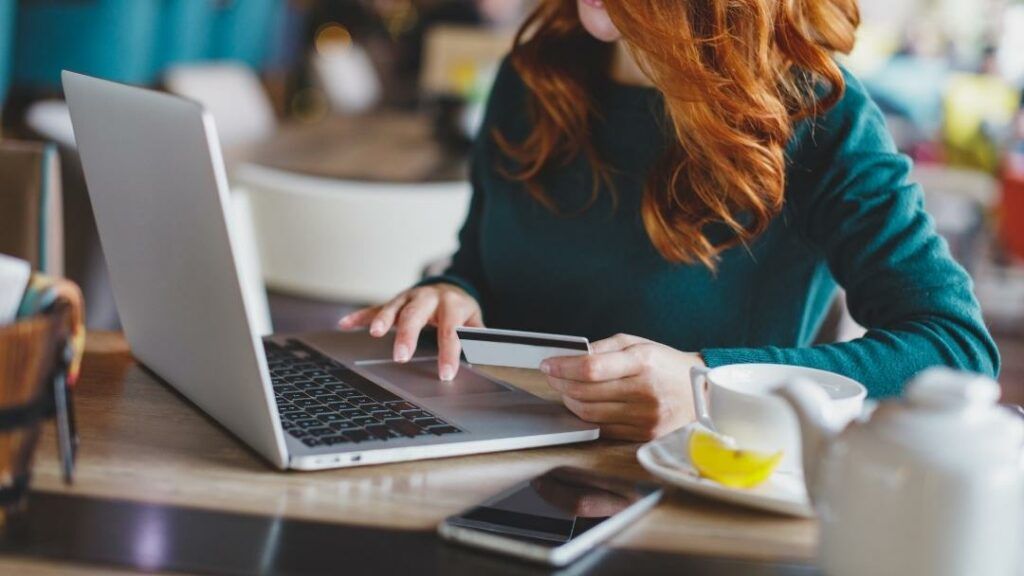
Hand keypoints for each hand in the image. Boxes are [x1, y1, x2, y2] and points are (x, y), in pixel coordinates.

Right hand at [337, 284, 482, 380]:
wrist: (449, 285)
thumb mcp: (474, 318)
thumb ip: (477, 335)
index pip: (450, 330)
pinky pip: (375, 308)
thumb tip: (486, 353)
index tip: (445, 373)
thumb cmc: (460, 309)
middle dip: (407, 335)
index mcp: (451, 304)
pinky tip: (345, 324)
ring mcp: (408, 298)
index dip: (448, 352)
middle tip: (401, 357)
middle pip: (416, 315)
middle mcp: (427, 297)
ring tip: (374, 333)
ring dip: (382, 319)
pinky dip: (360, 316)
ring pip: (393, 307)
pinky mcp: (394, 302)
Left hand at [541, 334, 702, 440]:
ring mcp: (645, 416)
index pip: (591, 368)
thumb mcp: (639, 344)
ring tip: (565, 389)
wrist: (702, 392)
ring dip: (569, 401)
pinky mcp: (644, 434)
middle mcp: (644, 391)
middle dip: (560, 383)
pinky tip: (583, 405)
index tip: (547, 364)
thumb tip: (571, 355)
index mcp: (643, 362)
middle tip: (552, 375)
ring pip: (590, 413)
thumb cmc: (666, 364)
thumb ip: (604, 347)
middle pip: (585, 392)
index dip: (563, 366)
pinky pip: (603, 428)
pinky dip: (586, 417)